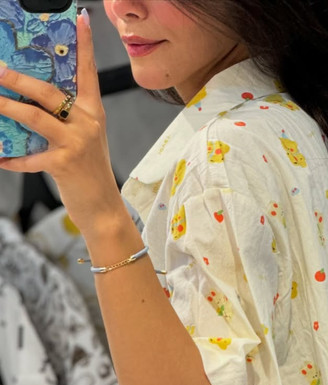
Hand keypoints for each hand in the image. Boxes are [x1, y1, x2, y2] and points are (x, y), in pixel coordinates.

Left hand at [0, 12, 123, 236]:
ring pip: (36, 117)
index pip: (88, 72)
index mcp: (94, 113)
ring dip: (9, 107)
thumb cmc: (90, 173)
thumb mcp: (83, 140)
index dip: (84, 45)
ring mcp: (76, 143)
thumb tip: (29, 103)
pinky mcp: (64, 164)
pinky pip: (30, 158)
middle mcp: (87, 124)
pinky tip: (1, 158)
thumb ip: (63, 120)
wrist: (103, 209)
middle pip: (49, 92)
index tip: (80, 19)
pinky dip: (13, 160)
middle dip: (19, 80)